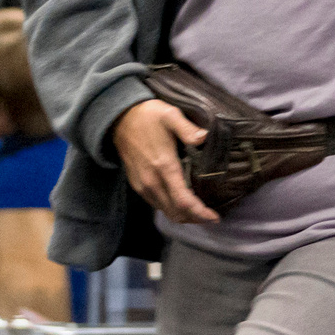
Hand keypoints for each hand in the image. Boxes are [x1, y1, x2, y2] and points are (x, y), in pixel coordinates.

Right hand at [112, 99, 217, 224]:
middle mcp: (151, 181)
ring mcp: (143, 185)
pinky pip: (157, 205)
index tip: (215, 217)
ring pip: (166, 211)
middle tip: (212, 217)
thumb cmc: (148, 116)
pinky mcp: (138, 185)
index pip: (183, 201)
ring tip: (201, 213)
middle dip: (195, 219)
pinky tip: (183, 204)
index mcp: (163, 166)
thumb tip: (204, 138)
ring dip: (184, 216)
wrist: (119, 119)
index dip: (200, 213)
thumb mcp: (169, 115)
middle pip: (176, 212)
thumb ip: (187, 128)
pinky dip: (172, 210)